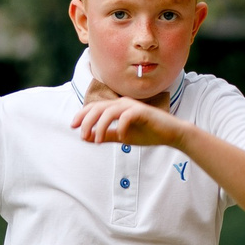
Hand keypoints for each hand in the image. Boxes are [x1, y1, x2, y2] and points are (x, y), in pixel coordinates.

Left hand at [71, 94, 186, 147]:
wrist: (171, 134)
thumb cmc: (148, 133)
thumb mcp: (122, 136)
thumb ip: (106, 135)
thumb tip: (87, 137)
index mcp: (117, 107)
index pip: (95, 107)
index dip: (82, 115)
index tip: (73, 127)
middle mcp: (123, 103)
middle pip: (98, 107)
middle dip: (87, 121)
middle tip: (82, 135)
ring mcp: (132, 106)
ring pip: (109, 112)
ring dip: (100, 126)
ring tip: (97, 141)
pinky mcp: (142, 112)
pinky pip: (126, 117)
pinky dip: (121, 127)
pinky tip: (121, 137)